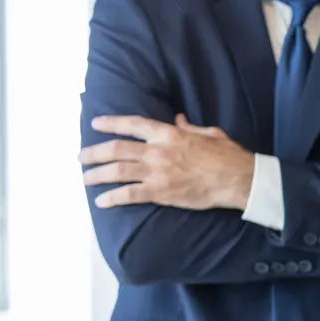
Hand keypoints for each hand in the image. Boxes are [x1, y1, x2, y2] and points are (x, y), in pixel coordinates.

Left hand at [81, 114, 255, 210]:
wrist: (238, 179)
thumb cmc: (229, 156)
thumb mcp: (210, 133)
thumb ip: (190, 127)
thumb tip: (178, 119)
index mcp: (169, 134)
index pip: (133, 124)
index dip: (112, 123)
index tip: (96, 124)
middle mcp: (158, 151)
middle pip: (116, 149)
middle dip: (94, 152)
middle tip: (81, 157)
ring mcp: (157, 172)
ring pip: (117, 171)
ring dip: (97, 175)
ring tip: (85, 179)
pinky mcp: (161, 192)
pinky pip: (130, 194)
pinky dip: (113, 197)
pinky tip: (101, 201)